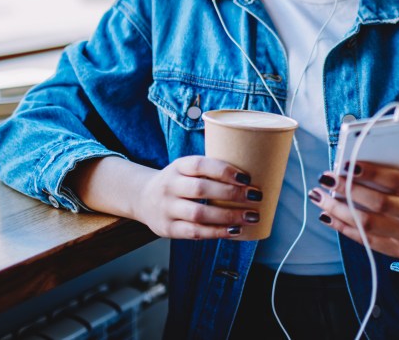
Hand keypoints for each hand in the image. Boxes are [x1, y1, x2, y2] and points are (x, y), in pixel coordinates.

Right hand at [131, 155, 263, 239]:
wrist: (142, 198)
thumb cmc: (178, 181)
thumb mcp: (187, 168)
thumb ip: (212, 170)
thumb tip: (255, 174)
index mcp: (178, 166)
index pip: (200, 165)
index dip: (224, 170)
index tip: (246, 177)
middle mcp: (170, 186)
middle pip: (201, 189)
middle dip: (232, 194)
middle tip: (256, 197)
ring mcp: (167, 208)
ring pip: (199, 214)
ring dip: (229, 216)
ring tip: (251, 216)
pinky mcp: (168, 229)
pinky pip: (195, 232)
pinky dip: (217, 232)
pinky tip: (235, 230)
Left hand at [309, 161, 398, 260]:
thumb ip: (386, 170)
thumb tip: (349, 165)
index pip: (396, 179)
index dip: (371, 172)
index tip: (347, 164)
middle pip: (380, 203)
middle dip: (349, 190)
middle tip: (326, 179)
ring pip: (368, 224)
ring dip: (338, 210)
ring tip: (319, 196)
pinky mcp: (397, 251)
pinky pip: (364, 240)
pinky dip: (342, 226)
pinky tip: (327, 215)